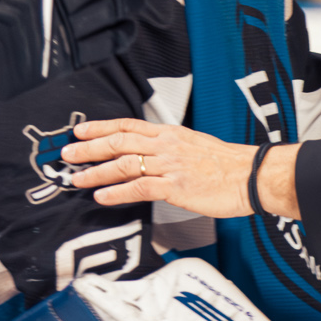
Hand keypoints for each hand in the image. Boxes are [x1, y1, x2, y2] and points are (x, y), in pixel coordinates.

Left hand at [65, 118, 300, 219]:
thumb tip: (149, 154)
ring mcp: (170, 165)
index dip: (101, 127)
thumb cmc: (228, 165)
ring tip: (77, 178)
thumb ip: (170, 147)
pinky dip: (117, 192)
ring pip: (124, 164)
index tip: (80, 130)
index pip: (128, 124)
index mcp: (171, 133)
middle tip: (68, 154)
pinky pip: (139, 188)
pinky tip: (102, 196)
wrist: (252, 176)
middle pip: (119, 141)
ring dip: (96, 171)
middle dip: (90, 147)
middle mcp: (167, 145)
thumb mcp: (195, 145)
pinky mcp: (176, 187)